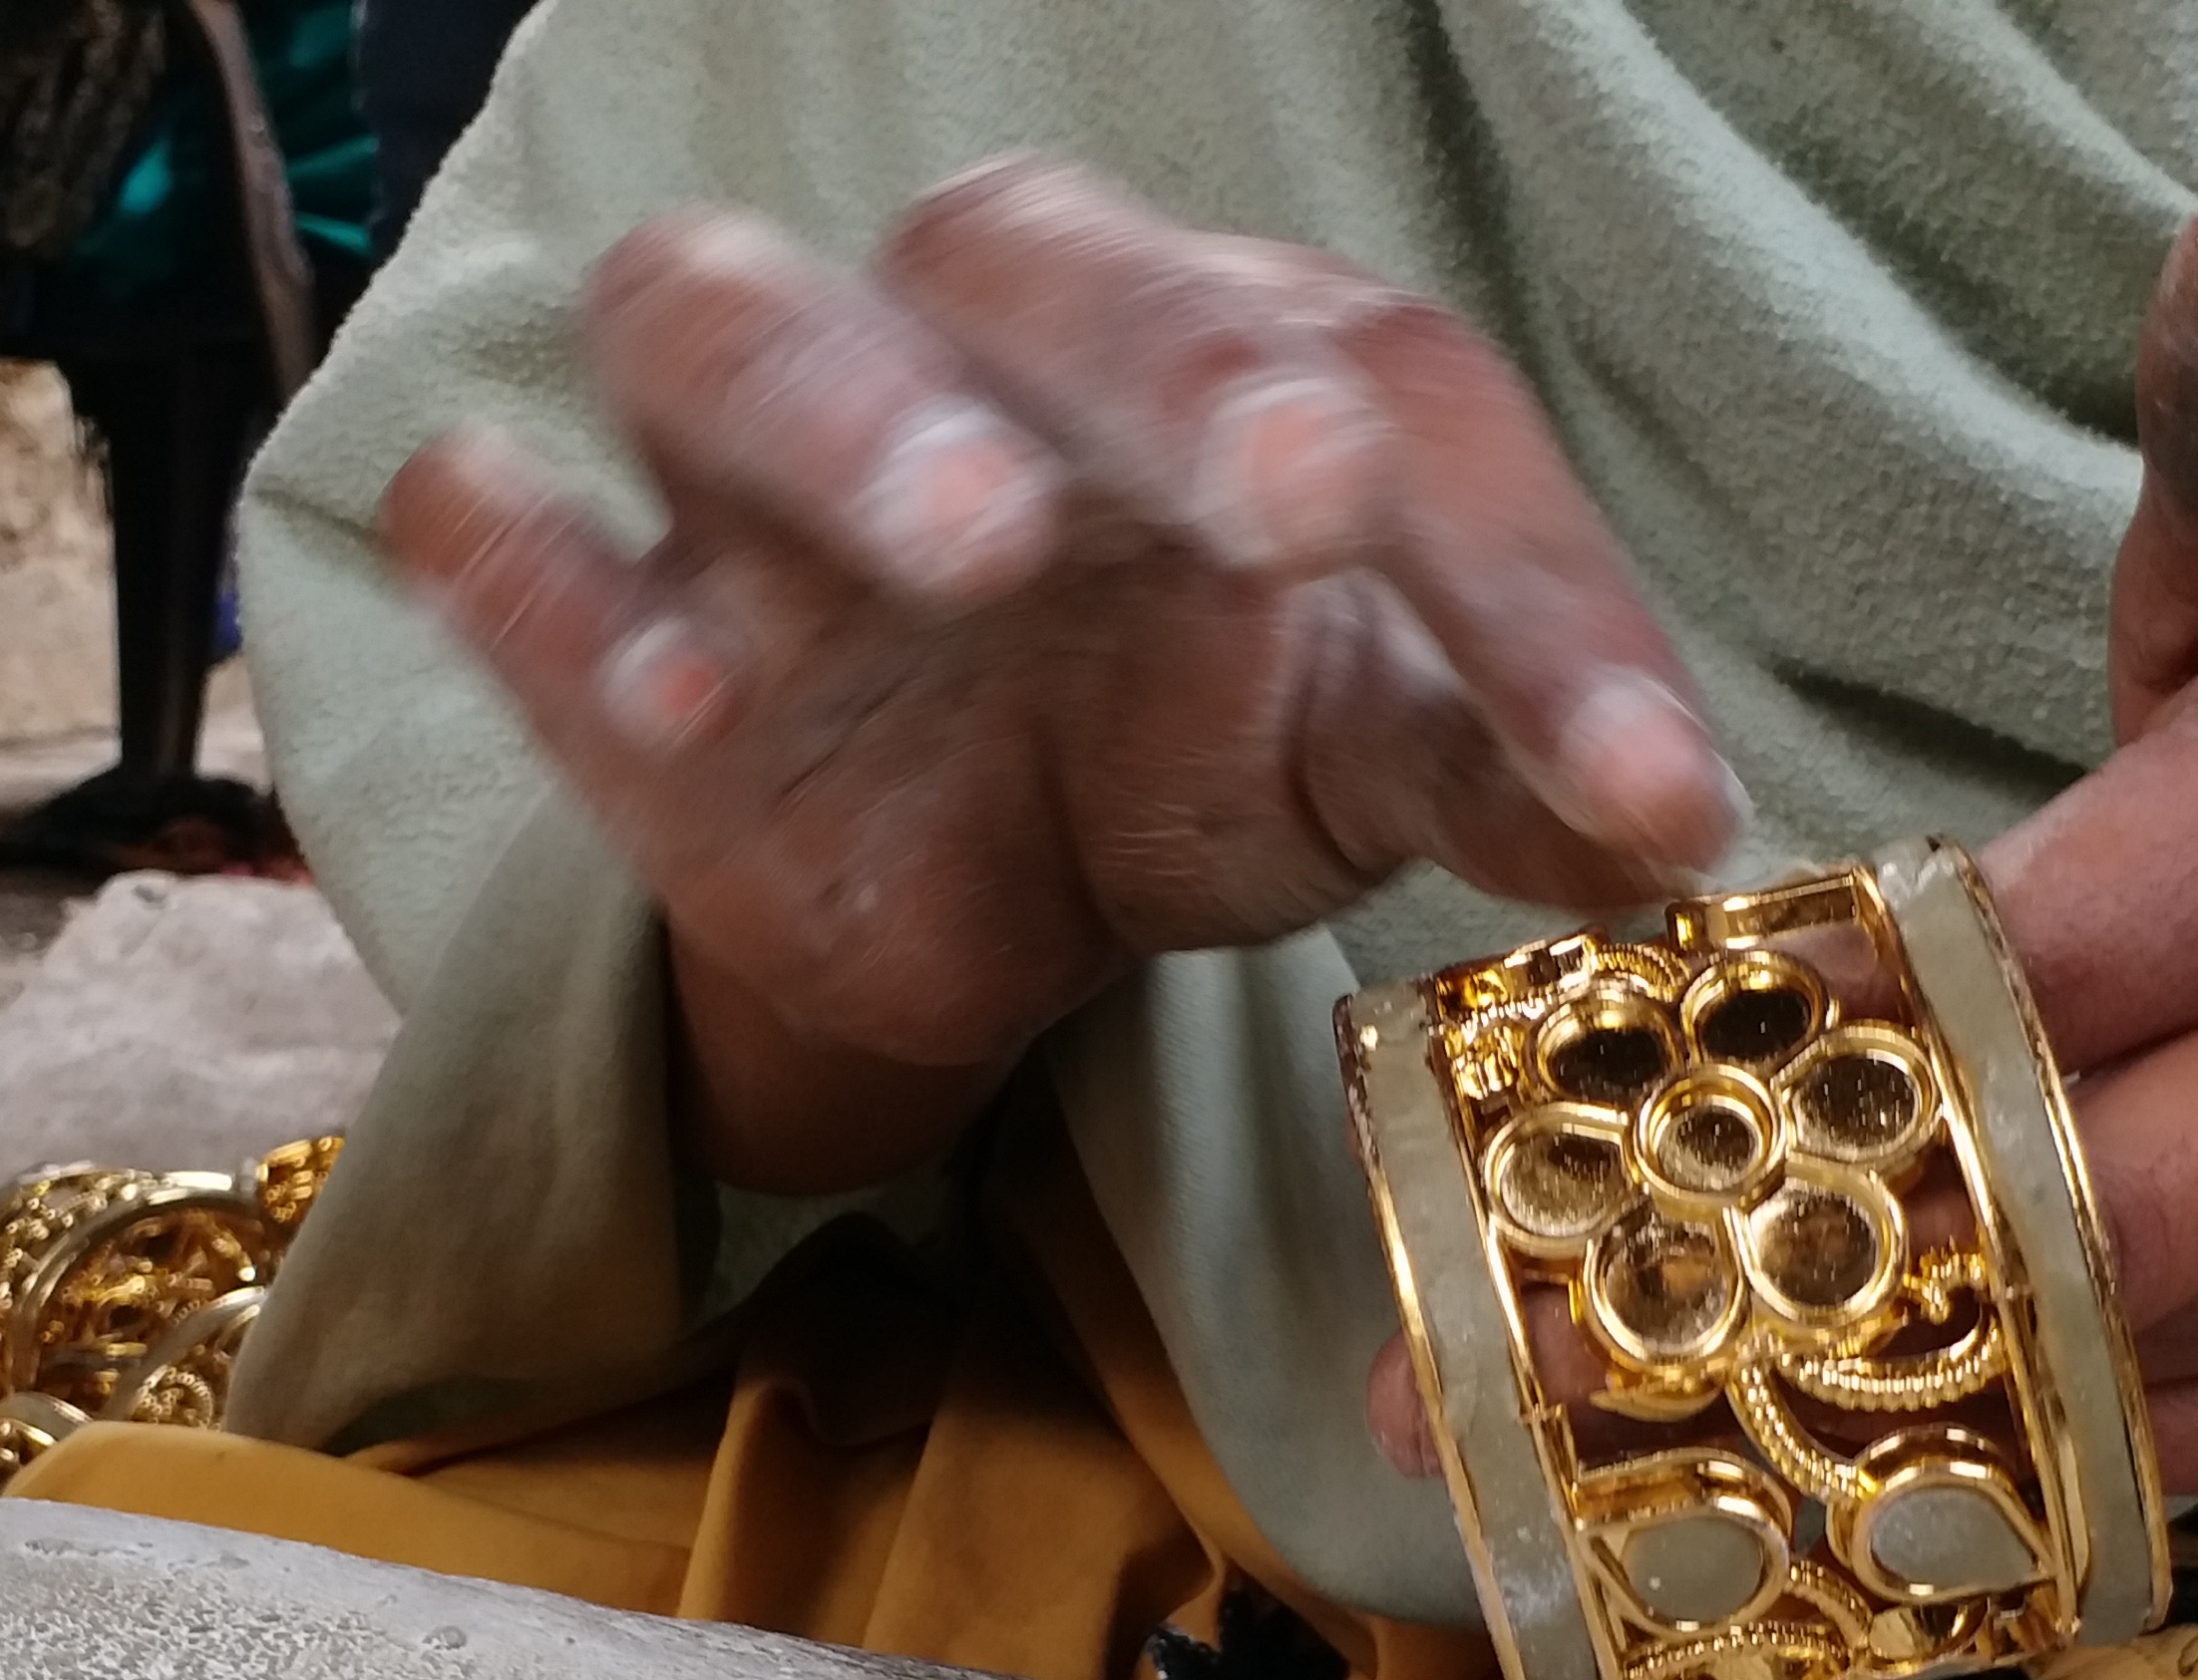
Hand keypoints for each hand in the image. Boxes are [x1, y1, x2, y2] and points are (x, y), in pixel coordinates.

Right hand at [381, 157, 1744, 1192]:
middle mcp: (978, 357)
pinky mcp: (610, 631)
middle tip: (1293, 495)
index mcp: (1209, 351)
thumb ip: (1503, 766)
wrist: (964, 899)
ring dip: (842, 409)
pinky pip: (518, 546)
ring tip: (968, 545)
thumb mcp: (1362, 754)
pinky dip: (557, 592)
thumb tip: (1679, 835)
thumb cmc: (1183, 743)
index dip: (1520, 579)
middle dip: (1167, 359)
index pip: (1378, 383)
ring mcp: (760, 483)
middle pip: (1034, 262)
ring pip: (722, 315)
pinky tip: (680, 709)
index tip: (1636, 779)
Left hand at [1377, 167, 2197, 1500]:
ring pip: (2060, 1372)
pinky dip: (1942, 1478)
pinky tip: (1755, 1473)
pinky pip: (2121, 1477)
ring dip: (1811, 1399)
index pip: (2023, 957)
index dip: (1817, 1017)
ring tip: (1553, 1417)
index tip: (1625, 1052)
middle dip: (1766, 1256)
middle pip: (2034, 1200)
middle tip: (1494, 1309)